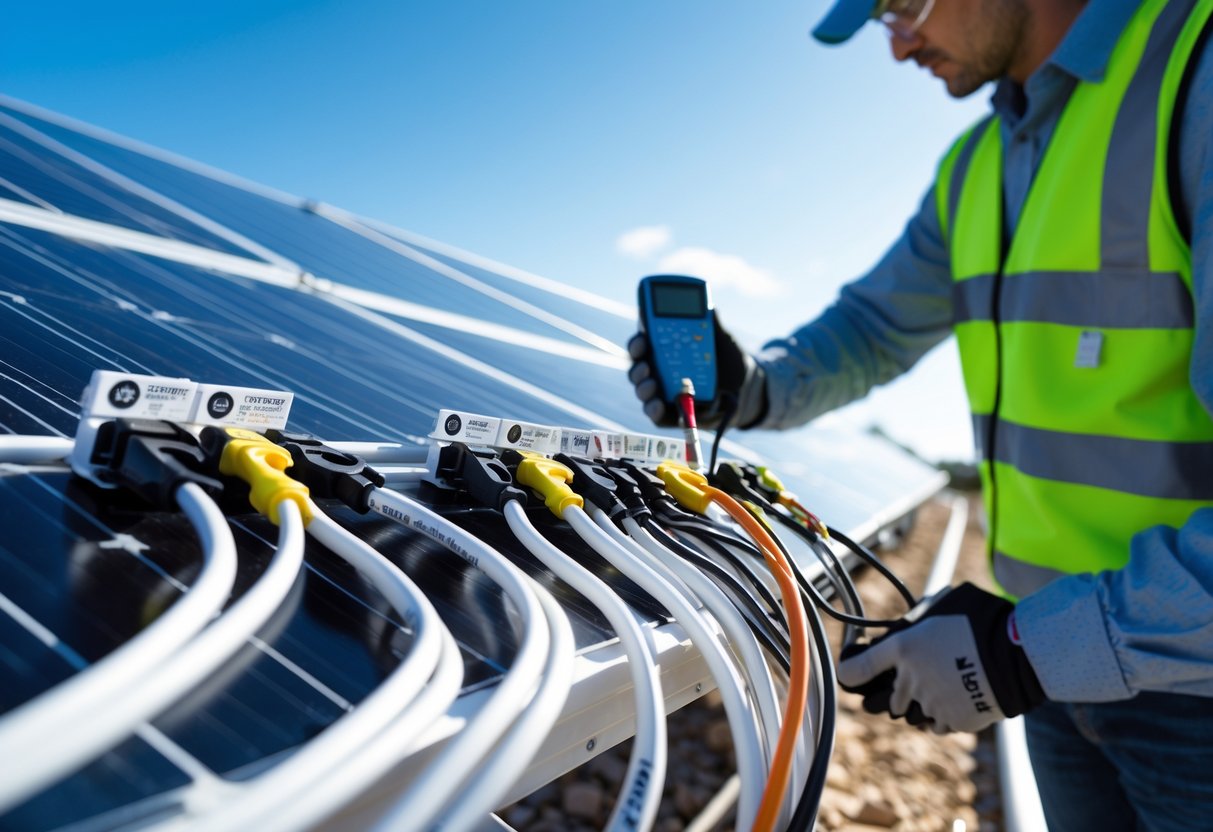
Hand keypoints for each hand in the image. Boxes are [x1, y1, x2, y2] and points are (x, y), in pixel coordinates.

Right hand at [626, 315, 765, 428]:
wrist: (743, 389)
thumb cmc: (728, 361)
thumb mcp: (723, 342)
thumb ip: (713, 326)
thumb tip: (710, 309)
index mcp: (665, 349)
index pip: (643, 342)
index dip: (639, 340)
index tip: (643, 337)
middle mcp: (658, 369)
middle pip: (637, 365)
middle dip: (637, 364)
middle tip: (645, 364)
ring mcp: (661, 392)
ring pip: (641, 388)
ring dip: (642, 386)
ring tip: (651, 384)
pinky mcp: (667, 413)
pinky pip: (654, 413)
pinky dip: (653, 409)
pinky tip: (658, 404)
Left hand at [837, 582, 1044, 733]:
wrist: (1018, 655)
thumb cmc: (983, 621)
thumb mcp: (944, 604)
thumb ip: (920, 618)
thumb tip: (909, 621)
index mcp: (902, 648)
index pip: (856, 669)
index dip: (850, 672)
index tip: (850, 673)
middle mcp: (910, 680)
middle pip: (886, 699)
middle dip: (895, 689)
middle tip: (915, 676)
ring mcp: (931, 704)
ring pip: (911, 713)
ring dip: (919, 703)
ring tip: (941, 686)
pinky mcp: (953, 721)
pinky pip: (935, 724)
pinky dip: (940, 716)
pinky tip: (955, 700)